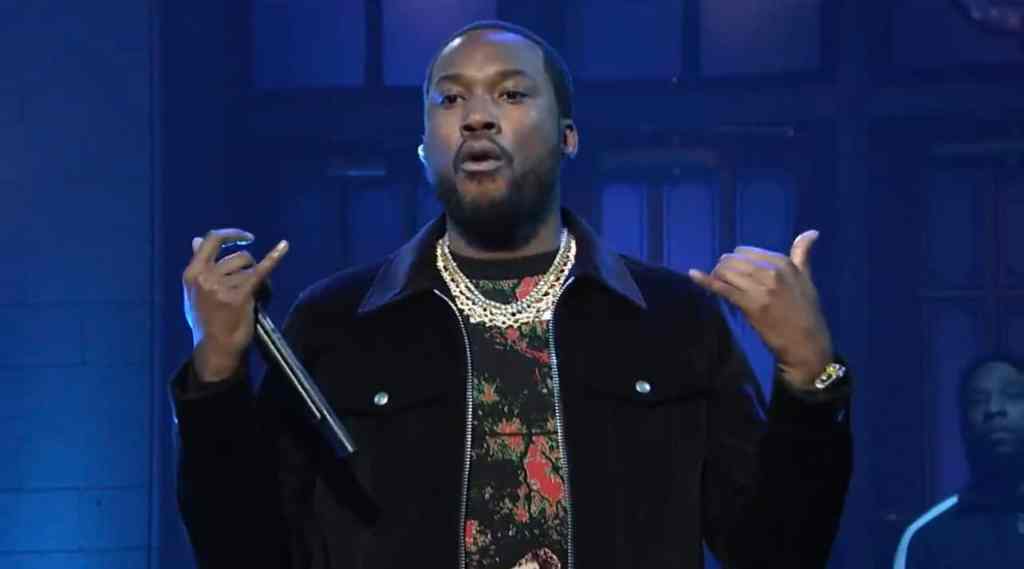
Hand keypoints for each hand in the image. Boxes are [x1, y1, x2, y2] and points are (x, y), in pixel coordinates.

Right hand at [182, 228, 288, 381]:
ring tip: (255, 296)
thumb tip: (197, 239)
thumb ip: (199, 265)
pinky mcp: (240, 296)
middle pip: (239, 258)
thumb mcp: (194, 291)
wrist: (215, 348)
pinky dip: (274, 258)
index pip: (212, 240)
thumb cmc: (207, 321)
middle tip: (252, 283)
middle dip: (250, 267)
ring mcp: (222, 287)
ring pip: (250, 269)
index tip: (246, 238)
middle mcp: (206, 277)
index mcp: (192, 274)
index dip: (231, 234)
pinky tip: (284, 246)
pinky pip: (260, 272)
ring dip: (257, 279)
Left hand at [688, 230, 832, 389]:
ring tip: (718, 284)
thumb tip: (812, 231)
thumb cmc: (806, 311)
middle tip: (723, 279)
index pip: (746, 251)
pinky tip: (693, 275)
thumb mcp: (806, 278)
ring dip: (717, 275)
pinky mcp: (750, 304)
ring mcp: (760, 288)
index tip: (734, 271)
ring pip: (726, 271)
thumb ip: (802, 253)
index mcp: (783, 262)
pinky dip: (705, 280)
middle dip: (724, 267)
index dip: (736, 260)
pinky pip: (723, 288)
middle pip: (733, 260)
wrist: (806, 343)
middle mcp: (771, 271)